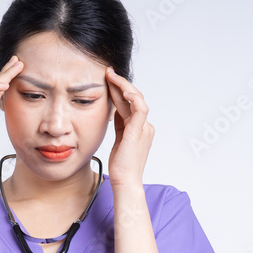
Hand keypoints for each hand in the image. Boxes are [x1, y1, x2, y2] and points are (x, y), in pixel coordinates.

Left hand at [105, 66, 153, 186]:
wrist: (125, 181)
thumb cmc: (121, 166)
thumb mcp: (118, 140)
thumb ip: (118, 125)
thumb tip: (112, 111)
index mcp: (139, 128)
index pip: (129, 103)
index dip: (118, 91)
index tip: (107, 80)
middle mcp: (144, 126)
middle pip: (132, 99)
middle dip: (120, 84)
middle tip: (107, 72)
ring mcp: (144, 128)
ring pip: (136, 99)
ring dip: (123, 86)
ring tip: (111, 76)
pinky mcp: (140, 131)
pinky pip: (140, 108)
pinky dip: (132, 97)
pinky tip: (122, 89)